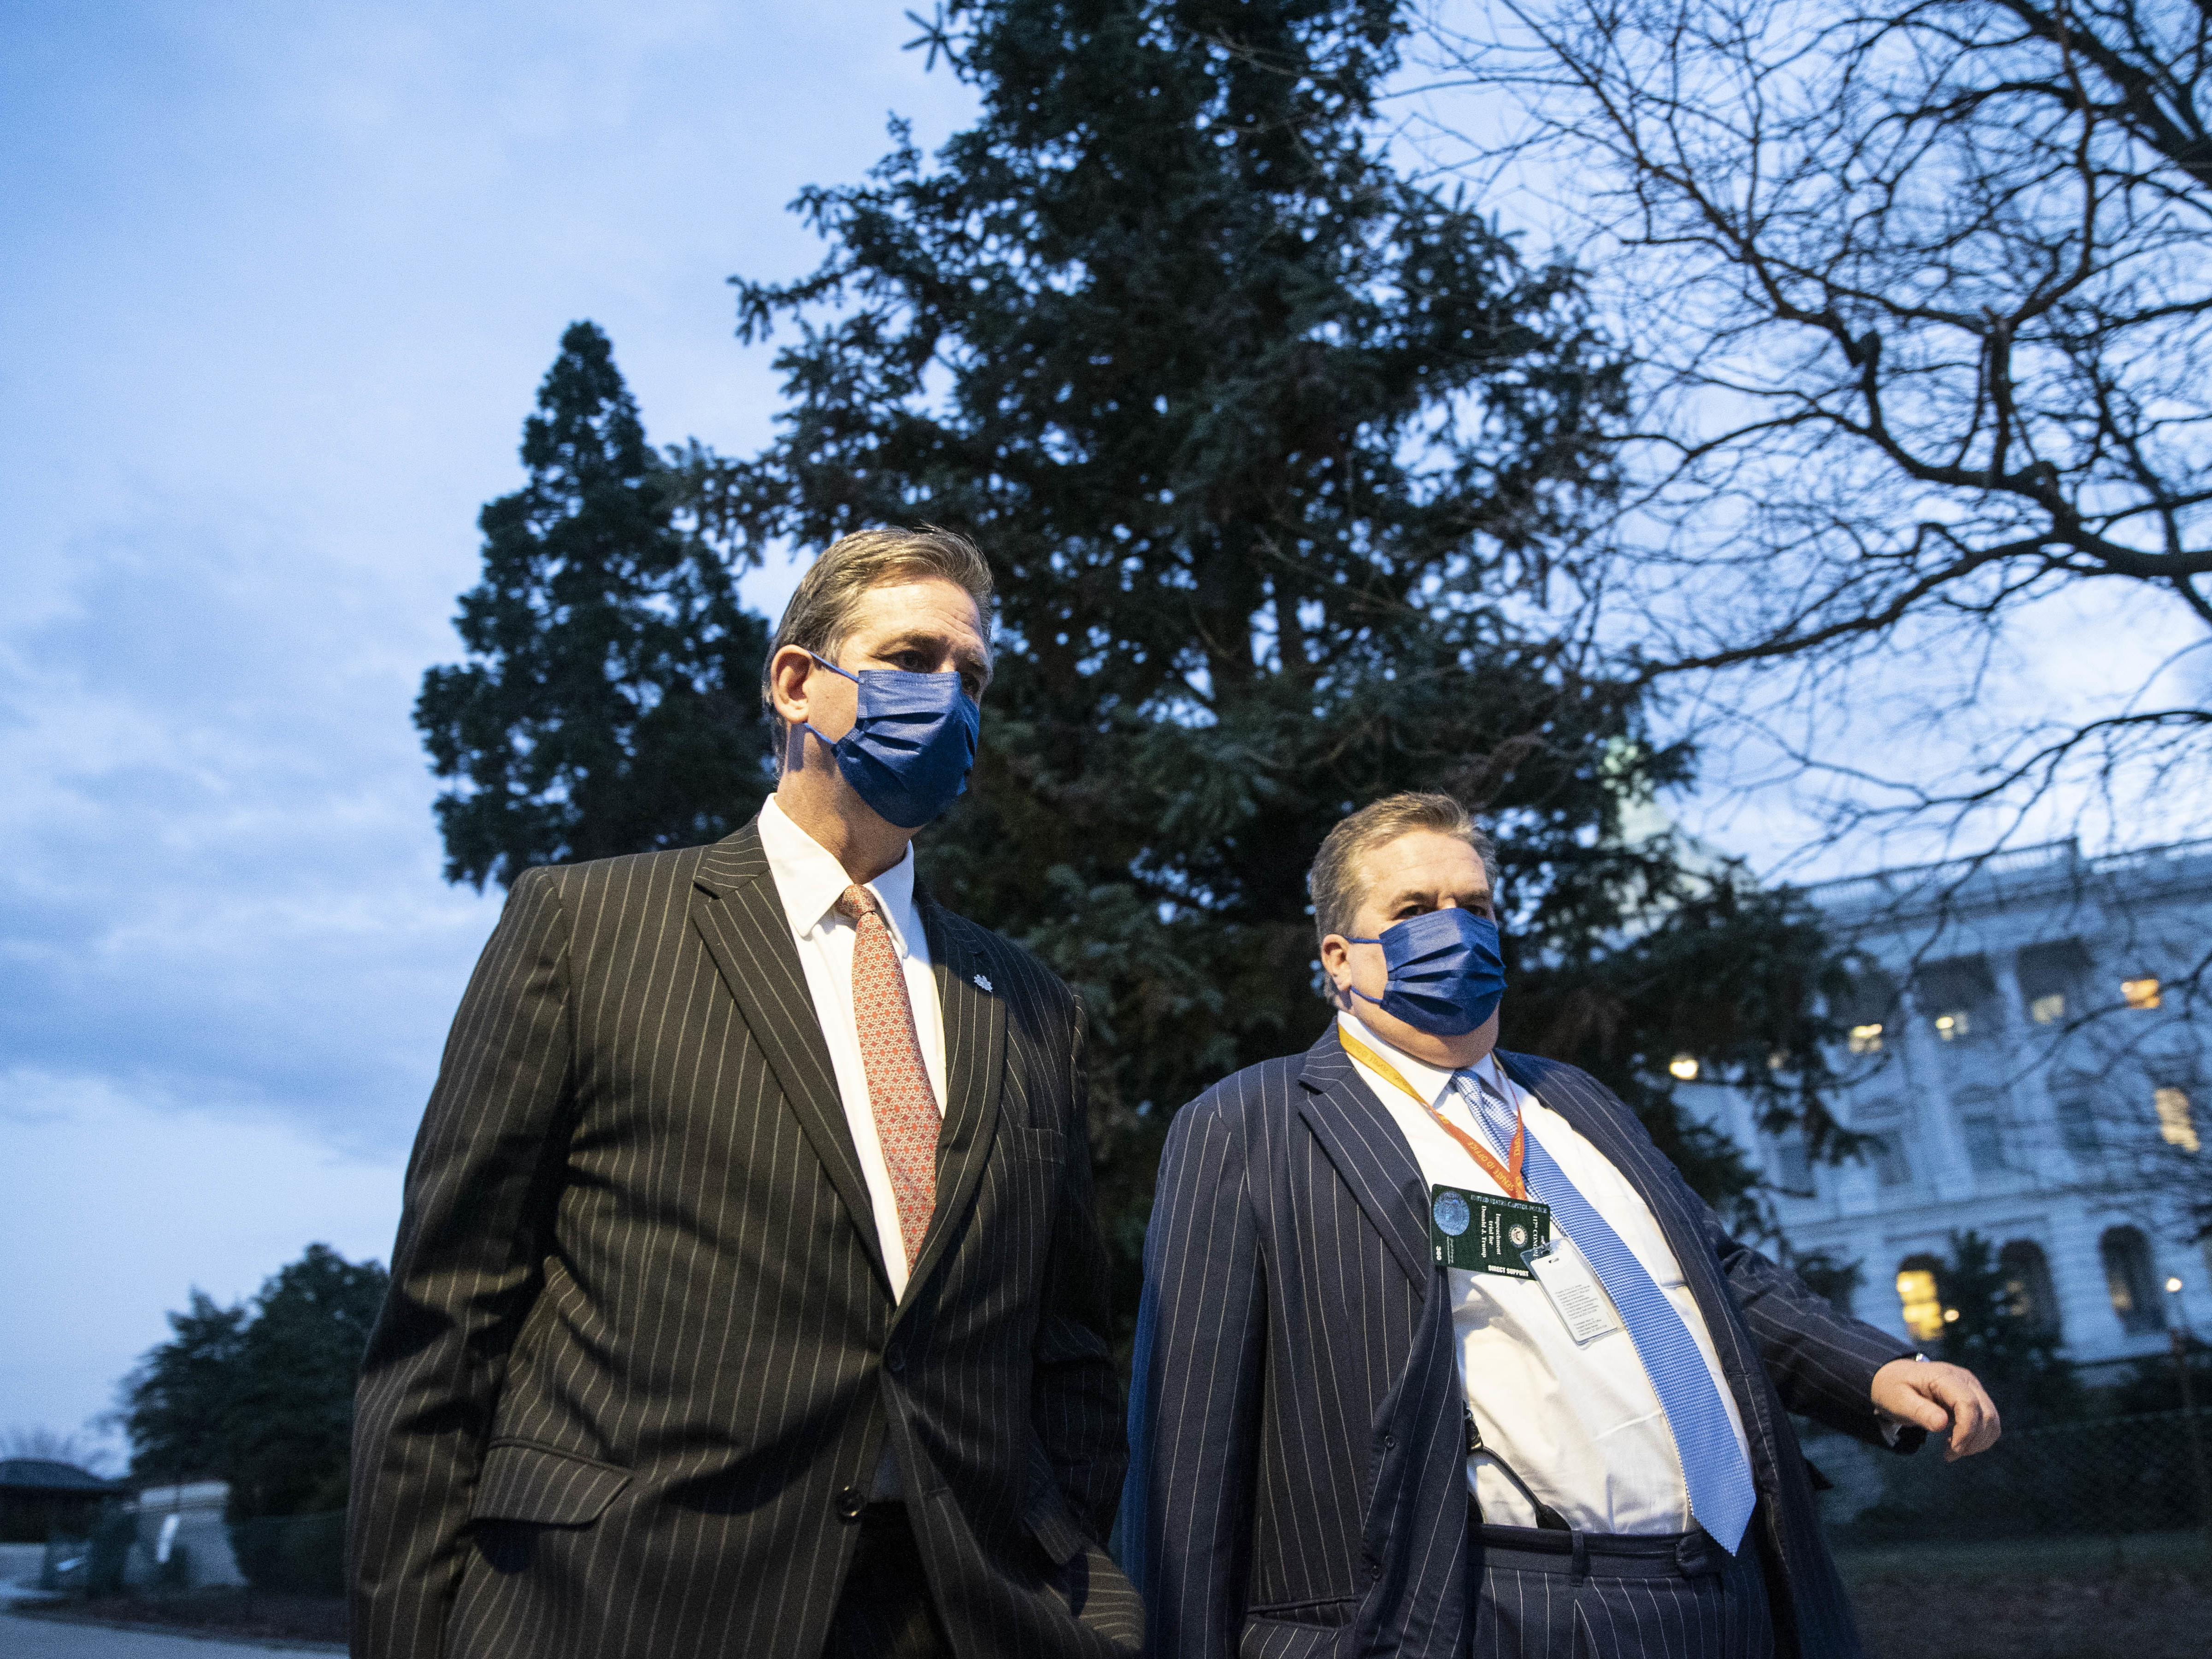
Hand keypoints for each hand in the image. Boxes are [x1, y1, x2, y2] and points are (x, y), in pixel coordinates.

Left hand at [1869, 1358, 2000, 1460]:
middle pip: (1986, 1414)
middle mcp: (1964, 1379)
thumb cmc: (1893, 1389)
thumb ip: (1920, 1411)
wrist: (1894, 1378)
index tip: (1952, 1450)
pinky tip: (1958, 1443)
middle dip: (1972, 1440)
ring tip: (1952, 1450)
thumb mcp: (1898, 1401)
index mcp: (1944, 1376)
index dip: (1966, 1430)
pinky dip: (1979, 1438)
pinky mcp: (1975, 1398)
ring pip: (1992, 1420)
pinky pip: (1988, 1422)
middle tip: (1949, 1454)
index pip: (1968, 1404)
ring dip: (1978, 1441)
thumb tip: (1942, 1424)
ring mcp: (1972, 1388)